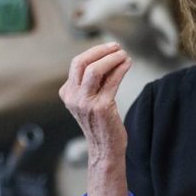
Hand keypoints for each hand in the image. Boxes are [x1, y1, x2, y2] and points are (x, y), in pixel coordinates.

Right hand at [59, 42, 131, 163]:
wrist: (104, 148)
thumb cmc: (100, 123)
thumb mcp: (90, 99)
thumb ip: (95, 81)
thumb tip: (108, 57)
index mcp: (67, 93)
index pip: (77, 64)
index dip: (95, 52)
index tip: (110, 48)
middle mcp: (73, 97)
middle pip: (81, 62)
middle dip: (100, 50)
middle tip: (116, 47)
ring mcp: (85, 103)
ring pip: (95, 69)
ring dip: (112, 58)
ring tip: (124, 55)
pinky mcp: (101, 108)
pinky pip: (112, 81)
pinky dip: (121, 69)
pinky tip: (128, 64)